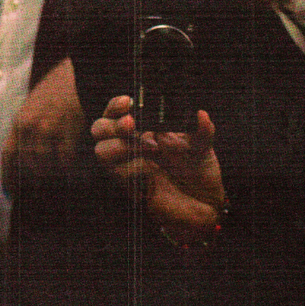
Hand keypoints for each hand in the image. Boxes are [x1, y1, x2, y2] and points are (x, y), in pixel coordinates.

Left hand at [1, 58, 85, 195]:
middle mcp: (29, 127)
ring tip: (60, 178)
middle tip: (42, 186)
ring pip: (45, 165)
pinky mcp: (67, 132)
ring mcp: (48, 130)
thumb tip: (28, 150)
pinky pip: (65, 160)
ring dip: (53, 174)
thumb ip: (29, 124)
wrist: (80, 71)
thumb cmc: (60, 86)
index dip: (8, 176)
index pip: (8, 155)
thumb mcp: (36, 102)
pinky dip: (70, 168)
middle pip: (27, 165)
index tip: (10, 190)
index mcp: (20, 120)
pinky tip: (75, 169)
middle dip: (34, 178)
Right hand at [92, 95, 224, 243]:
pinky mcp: (131, 188)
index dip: (117, 105)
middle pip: (99, 128)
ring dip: (118, 146)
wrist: (205, 203)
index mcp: (142, 129)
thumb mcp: (203, 146)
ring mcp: (128, 167)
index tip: (129, 102)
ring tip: (146, 147)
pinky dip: (132, 169)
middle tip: (131, 124)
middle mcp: (130, 145)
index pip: (116, 111)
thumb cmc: (198, 169)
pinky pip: (119, 174)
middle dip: (112, 124)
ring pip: (101, 151)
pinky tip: (149, 171)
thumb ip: (202, 130)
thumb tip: (201, 114)